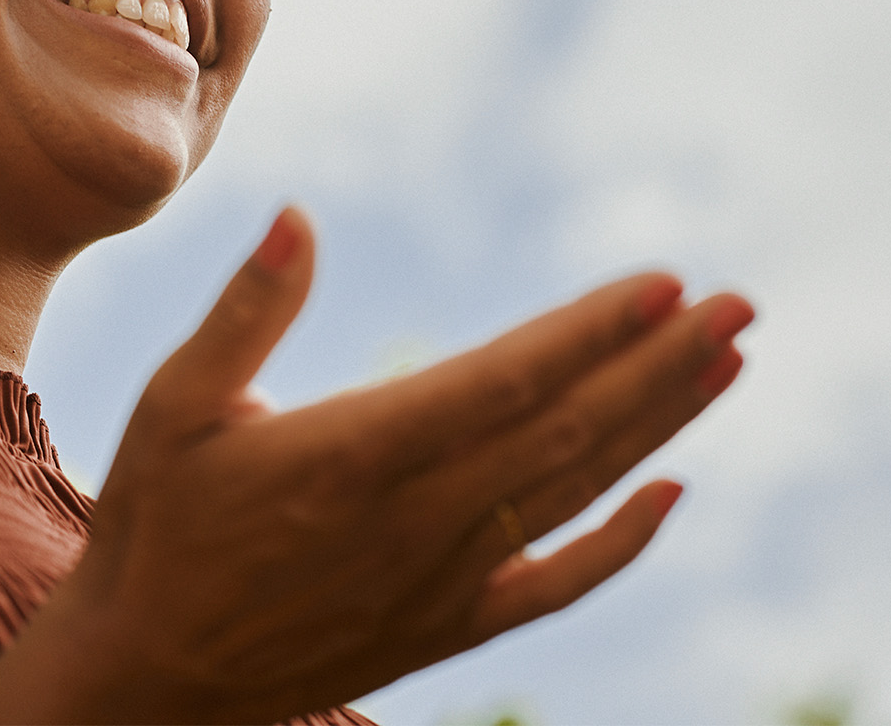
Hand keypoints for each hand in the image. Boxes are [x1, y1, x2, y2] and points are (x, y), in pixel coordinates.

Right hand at [0, 207, 751, 723]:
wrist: (148, 673)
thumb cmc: (156, 523)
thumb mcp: (172, 404)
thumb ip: (245, 312)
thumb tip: (299, 216)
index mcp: (351, 454)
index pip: (504, 382)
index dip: (593, 333)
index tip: (668, 284)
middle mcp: (414, 521)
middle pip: (567, 433)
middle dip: (661, 364)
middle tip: (741, 305)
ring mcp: (439, 581)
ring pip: (575, 494)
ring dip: (659, 424)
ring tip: (726, 362)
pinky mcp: (444, 627)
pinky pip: (555, 585)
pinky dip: (620, 542)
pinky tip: (671, 494)